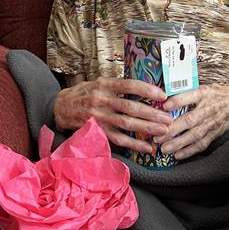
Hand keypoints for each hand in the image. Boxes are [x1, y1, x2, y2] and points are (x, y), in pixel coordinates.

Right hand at [54, 77, 171, 152]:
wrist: (60, 107)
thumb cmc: (84, 93)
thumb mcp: (99, 82)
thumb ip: (118, 85)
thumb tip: (145, 87)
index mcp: (104, 84)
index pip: (129, 85)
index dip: (147, 90)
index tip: (163, 95)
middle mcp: (101, 100)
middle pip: (131, 107)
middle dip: (152, 113)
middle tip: (169, 118)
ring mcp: (98, 117)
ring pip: (126, 124)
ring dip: (147, 128)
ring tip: (164, 131)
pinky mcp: (97, 131)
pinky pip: (118, 139)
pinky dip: (134, 144)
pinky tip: (147, 147)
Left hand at [154, 82, 228, 159]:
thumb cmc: (219, 93)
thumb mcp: (205, 87)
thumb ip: (188, 92)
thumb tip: (166, 98)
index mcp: (205, 94)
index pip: (191, 96)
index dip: (178, 101)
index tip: (165, 105)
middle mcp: (209, 109)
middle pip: (190, 120)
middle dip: (173, 129)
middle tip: (158, 135)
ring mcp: (212, 123)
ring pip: (195, 135)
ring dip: (179, 143)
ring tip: (165, 149)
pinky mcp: (215, 133)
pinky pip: (202, 144)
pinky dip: (190, 151)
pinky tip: (178, 155)